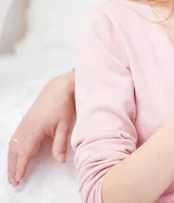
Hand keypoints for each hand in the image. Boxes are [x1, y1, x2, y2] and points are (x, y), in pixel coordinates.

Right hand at [7, 71, 75, 186]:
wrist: (58, 88)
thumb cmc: (63, 105)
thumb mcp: (65, 125)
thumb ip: (60, 144)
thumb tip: (60, 161)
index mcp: (34, 129)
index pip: (25, 153)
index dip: (21, 167)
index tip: (19, 178)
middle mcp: (25, 128)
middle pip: (15, 152)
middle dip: (13, 168)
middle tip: (13, 182)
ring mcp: (23, 124)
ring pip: (12, 146)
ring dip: (11, 161)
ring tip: (12, 174)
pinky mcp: (24, 122)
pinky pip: (14, 140)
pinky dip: (12, 151)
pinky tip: (14, 157)